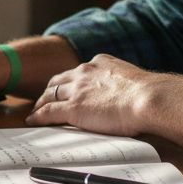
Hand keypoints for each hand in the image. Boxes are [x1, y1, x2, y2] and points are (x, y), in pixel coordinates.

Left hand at [27, 54, 182, 151]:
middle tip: (45, 97)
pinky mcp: (74, 108)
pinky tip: (33, 120)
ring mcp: (77, 90)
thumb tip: (131, 96)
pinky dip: (38, 116)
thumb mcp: (134, 81)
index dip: (70, 80)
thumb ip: (125, 85)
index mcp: (100, 62)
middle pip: (59, 80)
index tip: (67, 86)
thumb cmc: (150, 94)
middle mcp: (85, 72)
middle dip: (51, 88)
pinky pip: (49, 111)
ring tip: (36, 110)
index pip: (78, 71)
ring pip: (50, 94)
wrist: (149, 98)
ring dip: (41, 102)